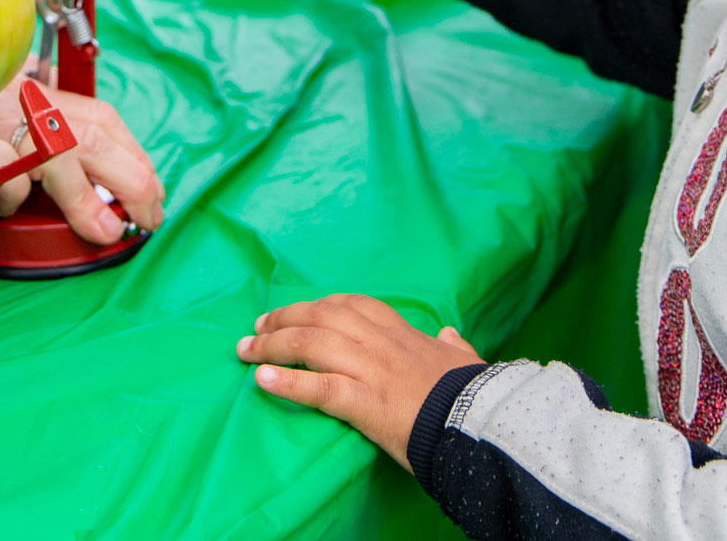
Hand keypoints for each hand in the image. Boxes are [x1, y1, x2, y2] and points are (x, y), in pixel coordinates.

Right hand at [0, 77, 168, 247]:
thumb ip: (40, 156)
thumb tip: (99, 193)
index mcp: (29, 99)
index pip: (99, 117)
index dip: (133, 155)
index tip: (150, 193)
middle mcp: (11, 105)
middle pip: (89, 131)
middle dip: (129, 176)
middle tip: (147, 216)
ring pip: (55, 145)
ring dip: (86, 193)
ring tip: (105, 228)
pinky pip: (1, 166)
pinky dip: (16, 191)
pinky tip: (12, 210)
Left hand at [238, 294, 483, 468]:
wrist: (481, 422)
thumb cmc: (472, 393)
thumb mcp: (465, 359)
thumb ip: (454, 344)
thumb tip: (450, 332)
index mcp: (401, 332)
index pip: (351, 305)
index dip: (315, 305)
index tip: (292, 312)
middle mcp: (381, 344)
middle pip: (320, 317)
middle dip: (282, 320)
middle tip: (255, 330)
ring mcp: (371, 370)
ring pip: (311, 344)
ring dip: (271, 346)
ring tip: (246, 352)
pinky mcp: (365, 403)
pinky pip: (318, 388)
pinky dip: (286, 382)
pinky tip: (262, 379)